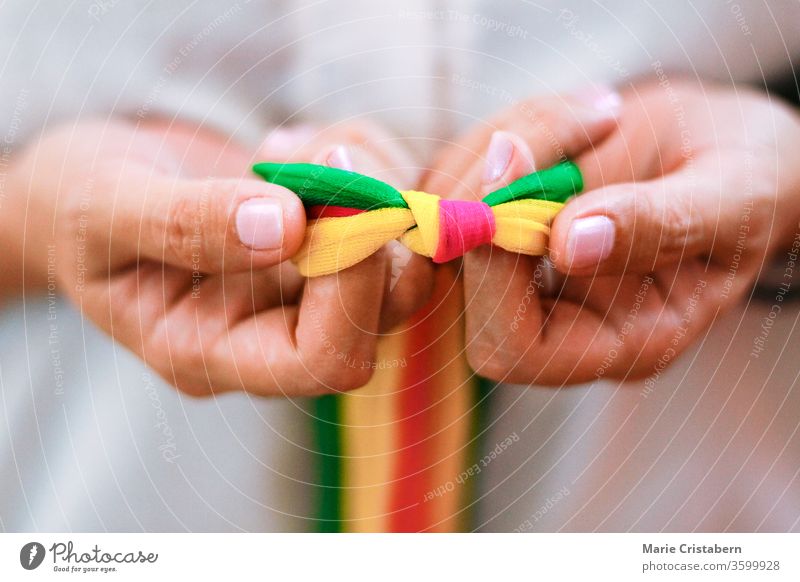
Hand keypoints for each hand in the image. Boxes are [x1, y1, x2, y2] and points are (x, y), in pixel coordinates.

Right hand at [9, 119, 431, 394]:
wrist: (92, 182)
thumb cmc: (76, 206)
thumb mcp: (102, 212)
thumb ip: (183, 224)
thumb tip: (285, 224)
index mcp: (211, 354)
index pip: (324, 359)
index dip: (352, 282)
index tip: (338, 191)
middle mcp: (272, 334)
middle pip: (382, 313)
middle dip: (376, 224)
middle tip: (327, 150)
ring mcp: (305, 291)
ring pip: (402, 260)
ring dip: (380, 183)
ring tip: (304, 142)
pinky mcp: (326, 245)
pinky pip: (390, 211)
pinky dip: (372, 161)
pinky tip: (304, 142)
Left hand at [423, 81, 799, 384]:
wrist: (730, 151)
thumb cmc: (749, 180)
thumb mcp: (731, 196)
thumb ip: (659, 225)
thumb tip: (570, 243)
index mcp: (624, 342)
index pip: (515, 347)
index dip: (495, 275)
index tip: (512, 180)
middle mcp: (565, 320)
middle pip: (464, 295)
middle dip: (480, 208)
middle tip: (527, 141)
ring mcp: (530, 276)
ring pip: (452, 233)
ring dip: (489, 161)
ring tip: (579, 119)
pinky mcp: (509, 231)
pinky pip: (458, 192)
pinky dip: (487, 146)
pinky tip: (552, 125)